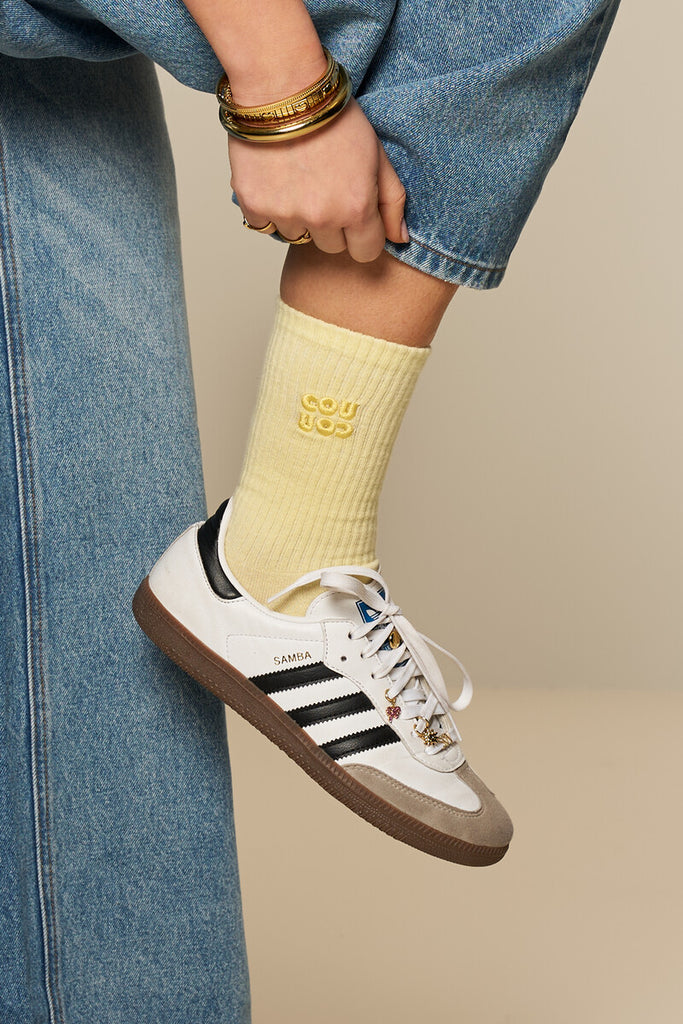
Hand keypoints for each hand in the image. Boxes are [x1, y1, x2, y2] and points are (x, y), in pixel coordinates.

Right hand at [229, 97, 407, 262]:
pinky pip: (265, 226)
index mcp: (356, 208)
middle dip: (332, 224)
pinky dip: (270, 210)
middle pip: (331, 247)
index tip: (354, 213)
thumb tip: (400, 239)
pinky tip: (276, 181)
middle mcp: (321, 218)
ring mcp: (286, 214)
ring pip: (297, 237)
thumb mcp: (377, 154)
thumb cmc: (332, 116)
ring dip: (299, 217)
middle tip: (324, 186)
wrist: (282, 86)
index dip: (362, 234)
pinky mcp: (255, 205)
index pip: (365, 253)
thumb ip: (392, 201)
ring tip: (298, 180)